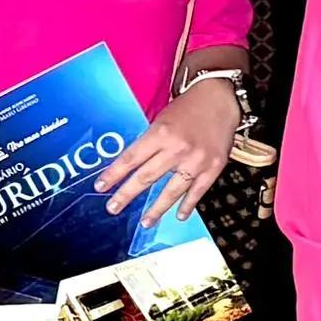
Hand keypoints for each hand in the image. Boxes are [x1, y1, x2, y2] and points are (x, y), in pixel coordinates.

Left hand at [98, 78, 239, 230]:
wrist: (220, 99)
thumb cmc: (186, 108)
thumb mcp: (161, 120)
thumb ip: (148, 142)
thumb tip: (130, 165)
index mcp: (160, 134)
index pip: (131, 158)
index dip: (114, 174)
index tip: (100, 187)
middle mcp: (177, 149)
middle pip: (146, 177)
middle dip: (127, 195)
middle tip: (113, 208)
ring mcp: (196, 161)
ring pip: (172, 190)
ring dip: (157, 209)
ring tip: (145, 222)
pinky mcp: (213, 167)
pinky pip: (198, 191)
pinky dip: (188, 205)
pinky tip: (178, 216)